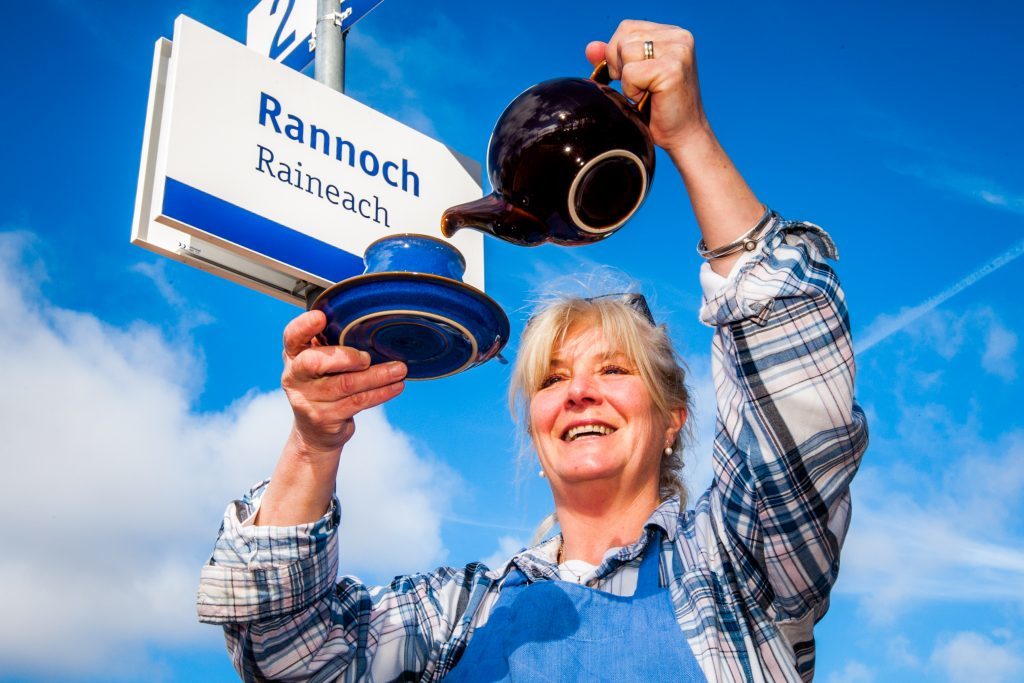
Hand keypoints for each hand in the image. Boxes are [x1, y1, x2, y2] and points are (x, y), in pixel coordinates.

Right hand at [256, 311, 406, 525]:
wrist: (314, 432)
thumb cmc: (323, 386)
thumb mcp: (320, 364)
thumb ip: (332, 345)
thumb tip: (370, 325)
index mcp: (293, 356)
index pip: (292, 337)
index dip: (304, 326)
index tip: (322, 317)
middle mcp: (295, 377)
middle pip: (314, 362)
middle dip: (346, 357)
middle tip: (367, 357)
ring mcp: (307, 400)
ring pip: (345, 384)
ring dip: (377, 375)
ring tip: (399, 369)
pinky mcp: (324, 418)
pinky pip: (357, 402)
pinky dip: (381, 393)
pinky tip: (396, 386)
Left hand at [586, 20, 709, 155]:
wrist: (683, 135)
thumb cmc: (658, 109)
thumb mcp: (632, 78)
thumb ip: (612, 59)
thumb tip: (590, 48)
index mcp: (672, 34)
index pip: (626, 28)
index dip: (617, 54)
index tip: (634, 77)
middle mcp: (679, 37)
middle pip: (623, 40)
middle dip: (621, 68)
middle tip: (642, 88)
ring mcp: (678, 51)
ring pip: (625, 52)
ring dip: (628, 80)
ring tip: (646, 93)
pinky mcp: (673, 68)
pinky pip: (631, 73)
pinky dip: (632, 90)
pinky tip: (650, 99)